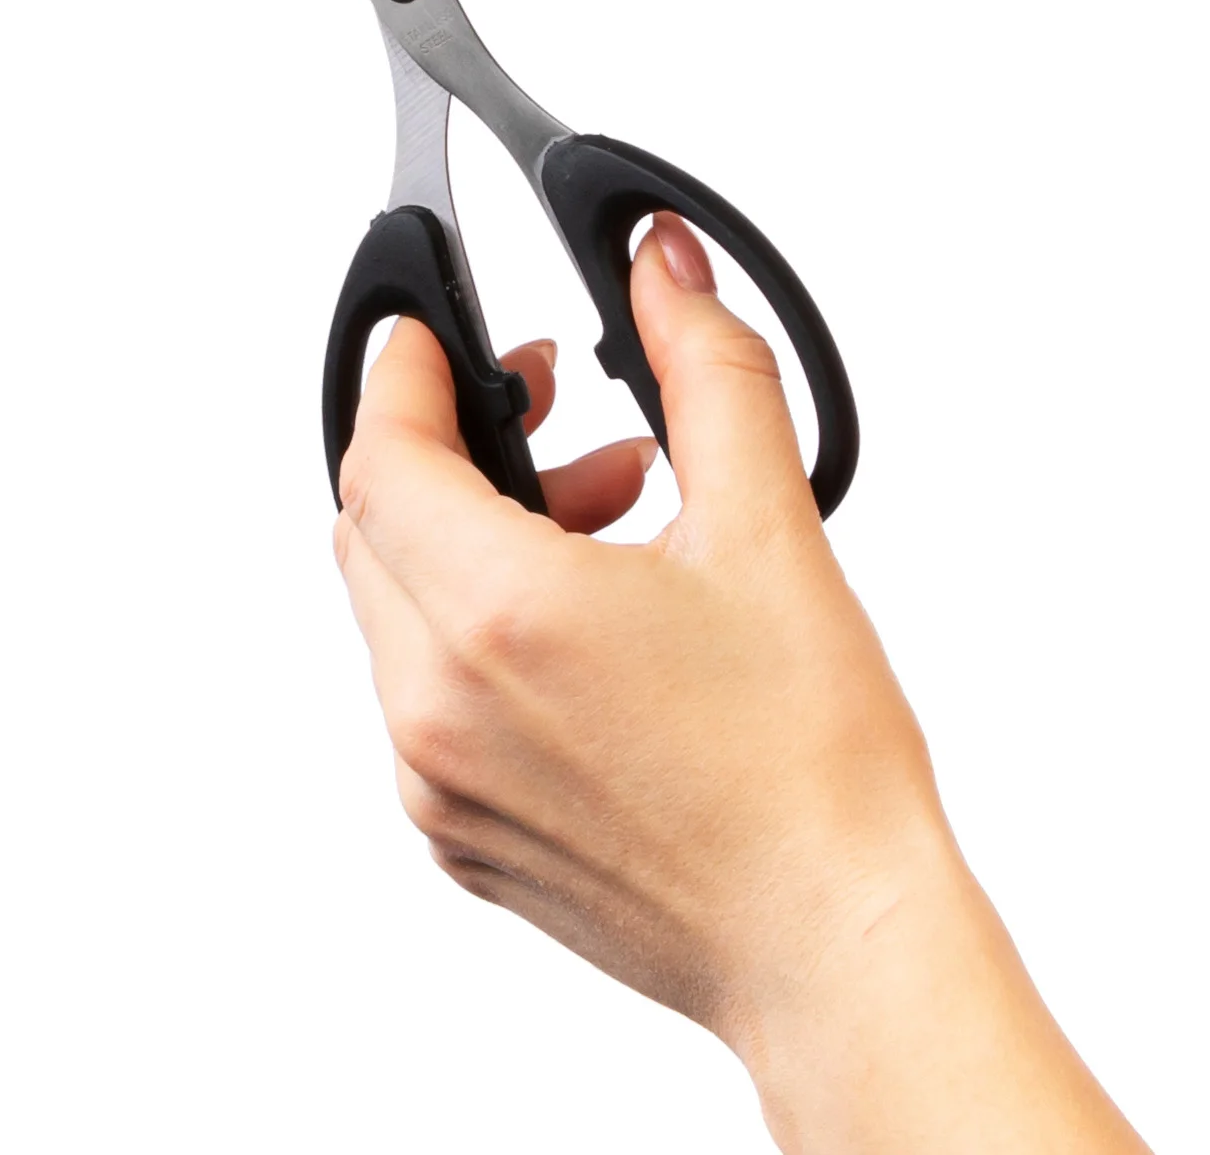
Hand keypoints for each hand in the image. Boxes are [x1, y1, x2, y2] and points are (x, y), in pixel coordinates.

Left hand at [335, 218, 1149, 1152]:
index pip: (382, 456)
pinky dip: (483, 635)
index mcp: (498, 619)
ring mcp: (441, 790)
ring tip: (617, 523)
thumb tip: (663, 269)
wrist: (834, 940)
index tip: (431, 332)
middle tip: (564, 422)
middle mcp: (438, 711)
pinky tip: (604, 624)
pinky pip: (427, 703)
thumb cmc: (811, 766)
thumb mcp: (770, 524)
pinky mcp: (464, 843)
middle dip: (457, 449)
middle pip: (375, 530)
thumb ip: (707, 368)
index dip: (402, 373)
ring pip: (400, 617)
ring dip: (479, 542)